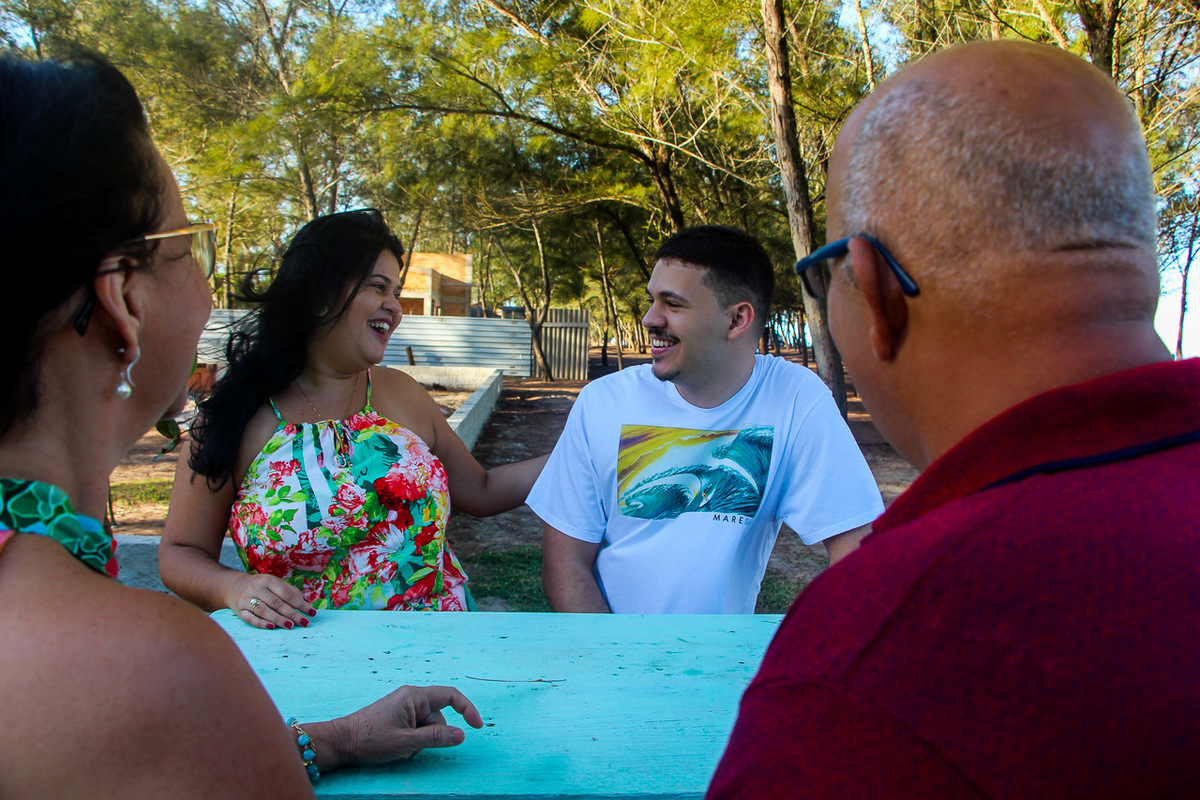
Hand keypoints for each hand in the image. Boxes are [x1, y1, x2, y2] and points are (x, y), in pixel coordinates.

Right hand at [228, 573, 314, 629]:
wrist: (235, 587)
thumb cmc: (263, 587)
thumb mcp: (275, 584)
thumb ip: (291, 592)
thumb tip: (307, 604)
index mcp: (268, 580)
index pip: (287, 593)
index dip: (300, 603)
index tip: (312, 612)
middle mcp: (256, 588)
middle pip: (277, 603)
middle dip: (292, 613)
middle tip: (305, 622)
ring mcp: (246, 599)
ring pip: (263, 610)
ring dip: (278, 619)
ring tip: (291, 626)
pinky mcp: (240, 610)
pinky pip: (250, 618)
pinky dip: (261, 623)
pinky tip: (272, 627)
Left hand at [330, 685, 484, 766]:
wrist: (341, 741)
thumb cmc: (369, 740)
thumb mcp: (406, 742)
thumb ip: (435, 738)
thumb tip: (461, 735)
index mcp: (414, 696)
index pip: (450, 696)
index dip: (467, 709)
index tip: (476, 726)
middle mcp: (410, 697)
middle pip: (438, 716)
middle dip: (432, 736)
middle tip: (412, 748)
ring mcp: (403, 706)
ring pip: (427, 725)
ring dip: (420, 741)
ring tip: (400, 749)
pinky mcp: (397, 715)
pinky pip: (415, 727)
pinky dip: (412, 740)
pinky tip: (396, 748)